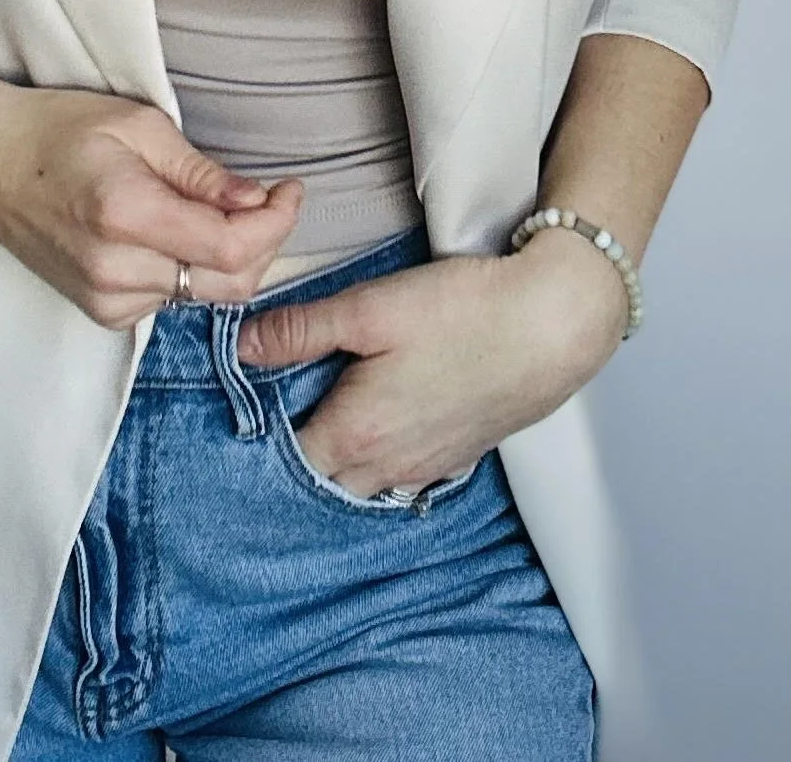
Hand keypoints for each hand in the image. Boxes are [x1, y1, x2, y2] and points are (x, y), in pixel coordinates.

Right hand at [0, 70, 303, 328]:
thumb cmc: (55, 130)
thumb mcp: (137, 125)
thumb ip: (201, 172)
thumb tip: (256, 201)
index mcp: (126, 214)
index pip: (232, 247)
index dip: (276, 221)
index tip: (289, 189)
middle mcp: (115, 269)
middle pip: (230, 284)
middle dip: (266, 242)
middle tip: (268, 198)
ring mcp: (105, 299)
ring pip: (206, 296)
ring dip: (231, 257)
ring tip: (220, 209)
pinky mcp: (101, 313)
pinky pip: (173, 301)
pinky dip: (193, 272)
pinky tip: (178, 233)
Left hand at [233, 229, 629, 498]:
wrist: (551, 326)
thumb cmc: (462, 312)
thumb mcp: (370, 308)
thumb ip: (301, 330)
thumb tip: (240, 347)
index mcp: (355, 433)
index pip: (284, 460)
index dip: (261, 435)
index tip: (248, 405)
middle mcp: (387, 466)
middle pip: (321, 480)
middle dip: (297, 453)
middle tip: (283, 407)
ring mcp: (425, 468)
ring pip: (362, 482)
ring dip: (339, 459)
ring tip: (328, 412)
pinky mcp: (457, 457)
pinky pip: (401, 477)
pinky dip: (380, 460)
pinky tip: (384, 422)